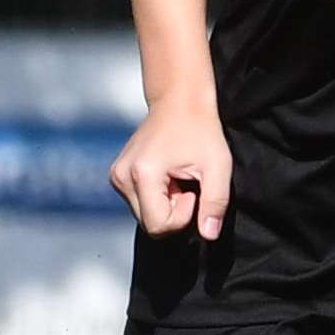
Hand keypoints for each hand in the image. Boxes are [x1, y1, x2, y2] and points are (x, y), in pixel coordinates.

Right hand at [112, 99, 233, 242]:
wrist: (179, 101)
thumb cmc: (200, 129)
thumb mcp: (218, 167)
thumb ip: (215, 203)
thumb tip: (209, 234)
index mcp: (142, 173)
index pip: (159, 225)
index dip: (183, 216)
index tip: (192, 189)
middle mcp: (122, 176)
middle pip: (150, 224)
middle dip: (173, 212)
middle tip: (185, 183)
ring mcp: (117, 176)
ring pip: (144, 216)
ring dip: (165, 205)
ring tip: (177, 178)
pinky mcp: (118, 175)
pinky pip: (139, 204)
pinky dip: (156, 197)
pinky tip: (167, 176)